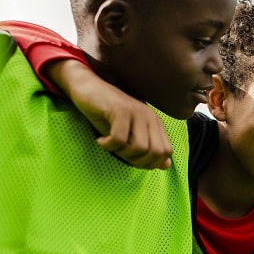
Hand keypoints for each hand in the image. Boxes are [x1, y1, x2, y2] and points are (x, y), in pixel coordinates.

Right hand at [48, 60, 172, 168]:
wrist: (87, 88)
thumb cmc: (107, 116)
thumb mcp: (129, 136)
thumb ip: (148, 150)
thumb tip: (166, 166)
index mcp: (155, 122)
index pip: (166, 152)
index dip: (150, 163)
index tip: (131, 159)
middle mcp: (149, 116)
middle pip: (155, 152)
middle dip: (136, 161)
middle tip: (119, 154)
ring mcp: (136, 111)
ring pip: (139, 147)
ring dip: (121, 153)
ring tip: (110, 145)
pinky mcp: (120, 110)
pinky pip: (118, 139)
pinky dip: (107, 145)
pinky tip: (100, 140)